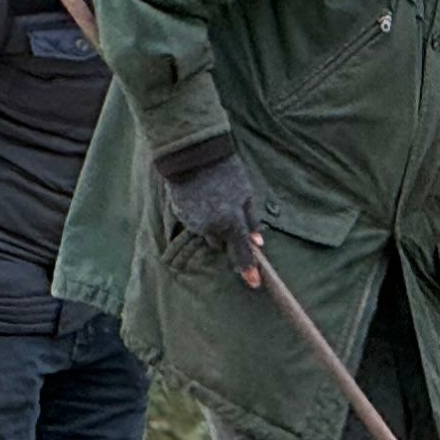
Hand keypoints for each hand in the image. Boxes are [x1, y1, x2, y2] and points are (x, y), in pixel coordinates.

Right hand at [159, 144, 261, 286]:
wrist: (194, 156)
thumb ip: (251, 220)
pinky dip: (201, 216)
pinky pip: (195, 223)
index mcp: (231, 222)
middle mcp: (211, 227)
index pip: (241, 252)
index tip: (254, 283)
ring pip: (208, 234)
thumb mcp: (246, 194)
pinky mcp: (182, 216)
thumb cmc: (226, 172)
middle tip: (229, 214)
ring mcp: (194, 223)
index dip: (248, 269)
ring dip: (214, 225)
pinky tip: (202, 197)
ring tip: (215, 199)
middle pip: (222, 244)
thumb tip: (258, 242)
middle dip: (227, 235)